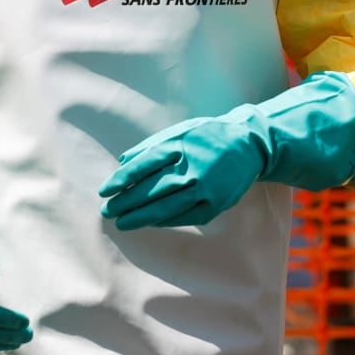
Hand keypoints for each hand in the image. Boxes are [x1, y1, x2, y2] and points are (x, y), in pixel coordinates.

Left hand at [99, 73, 354, 229]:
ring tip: (122, 222)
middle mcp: (192, 168)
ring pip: (167, 208)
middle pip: (152, 189)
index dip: (122, 179)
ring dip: (141, 217)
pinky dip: (164, 220)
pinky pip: (185, 216)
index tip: (105, 190)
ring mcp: (206, 188)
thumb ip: (150, 147)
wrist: (249, 145)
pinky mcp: (217, 203)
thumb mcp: (179, 132)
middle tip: (107, 210)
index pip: (143, 165)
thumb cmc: (206, 136)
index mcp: (180, 146)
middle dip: (126, 202)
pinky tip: (149, 222)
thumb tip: (122, 162)